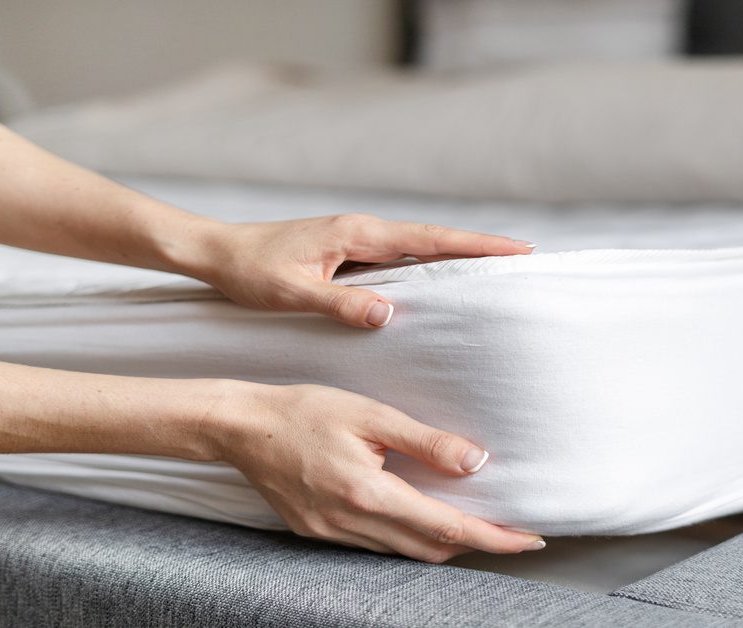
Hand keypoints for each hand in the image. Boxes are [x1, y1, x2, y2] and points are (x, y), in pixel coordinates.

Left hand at [185, 214, 533, 327]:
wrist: (217, 251)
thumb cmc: (250, 271)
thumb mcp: (291, 293)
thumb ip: (339, 304)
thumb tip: (389, 314)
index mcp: (357, 235)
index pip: (430, 239)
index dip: (475, 245)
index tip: (516, 248)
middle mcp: (364, 231)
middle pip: (436, 238)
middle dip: (481, 247)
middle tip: (525, 258)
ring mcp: (358, 240)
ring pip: (420, 247)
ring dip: (458, 255)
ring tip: (498, 270)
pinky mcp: (349, 251)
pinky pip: (401, 258)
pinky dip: (430, 264)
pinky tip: (443, 282)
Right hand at [213, 382, 545, 562]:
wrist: (241, 427)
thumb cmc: (305, 410)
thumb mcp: (372, 414)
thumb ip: (426, 441)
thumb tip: (476, 463)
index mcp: (367, 493)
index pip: (446, 527)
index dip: (493, 537)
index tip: (529, 539)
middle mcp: (350, 524)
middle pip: (430, 550)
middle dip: (476, 545)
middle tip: (513, 532)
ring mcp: (331, 534)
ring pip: (403, 554)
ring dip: (444, 543)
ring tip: (477, 524)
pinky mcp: (318, 534)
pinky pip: (376, 547)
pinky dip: (408, 538)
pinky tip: (422, 518)